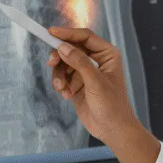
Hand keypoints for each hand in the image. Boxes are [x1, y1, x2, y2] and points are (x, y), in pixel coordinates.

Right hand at [46, 26, 137, 145]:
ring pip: (64, 64)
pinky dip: (61, 84)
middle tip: (50, 63)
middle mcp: (97, 60)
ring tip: (62, 88)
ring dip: (60, 75)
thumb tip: (62, 47)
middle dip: (60, 56)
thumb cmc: (112, 105)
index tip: (50, 33)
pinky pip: (63, 77)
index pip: (84, 37)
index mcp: (107, 54)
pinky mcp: (77, 84)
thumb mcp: (95, 82)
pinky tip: (66, 95)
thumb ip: (79, 63)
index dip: (67, 33)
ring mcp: (86, 72)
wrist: (112, 130)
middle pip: (71, 49)